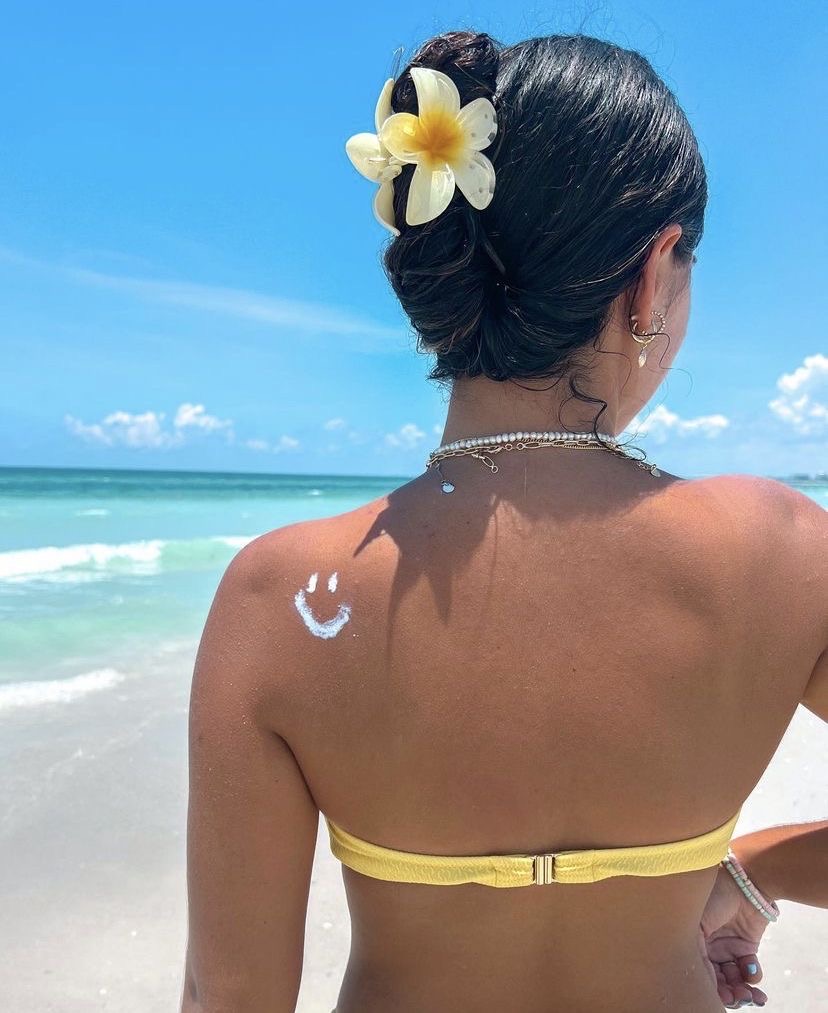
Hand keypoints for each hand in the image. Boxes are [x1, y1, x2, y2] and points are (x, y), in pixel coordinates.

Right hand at [699, 865, 771, 1007]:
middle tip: (739, 998)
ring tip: (751, 994)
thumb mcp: (696, 924)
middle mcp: (707, 947)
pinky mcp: (746, 946)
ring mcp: (727, 947)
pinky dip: (752, 975)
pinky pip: (749, 970)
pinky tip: (751, 970)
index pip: (698, 972)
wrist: (744, 880)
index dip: (708, 988)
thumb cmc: (713, 896)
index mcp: (690, 941)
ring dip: (742, 990)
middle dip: (728, 993)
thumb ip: (695, 952)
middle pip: (716, 980)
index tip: (718, 996)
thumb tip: (701, 980)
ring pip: (733, 980)